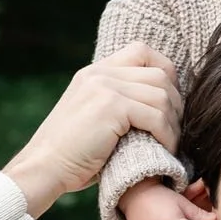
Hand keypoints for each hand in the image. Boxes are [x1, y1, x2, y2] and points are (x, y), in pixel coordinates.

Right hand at [3, 45, 181, 218]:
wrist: (44, 168)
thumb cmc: (72, 155)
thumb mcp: (93, 117)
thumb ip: (118, 103)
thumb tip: (160, 105)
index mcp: (95, 72)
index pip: (142, 51)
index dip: (164, 72)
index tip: (169, 102)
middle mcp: (100, 73)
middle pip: (159, 73)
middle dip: (176, 102)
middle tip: (176, 128)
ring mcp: (104, 86)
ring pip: (161, 95)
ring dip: (173, 123)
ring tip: (172, 143)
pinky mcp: (111, 106)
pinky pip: (155, 116)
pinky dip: (167, 134)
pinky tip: (166, 148)